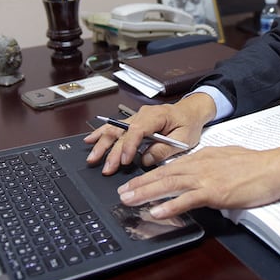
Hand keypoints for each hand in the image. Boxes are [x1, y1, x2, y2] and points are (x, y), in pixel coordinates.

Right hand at [83, 93, 215, 173]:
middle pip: (122, 132)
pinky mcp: (132, 122)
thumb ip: (164, 149)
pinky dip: (101, 134)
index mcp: (157, 116)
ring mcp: (135, 117)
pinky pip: (114, 127)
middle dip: (112, 151)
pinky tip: (90, 140)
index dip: (129, 145)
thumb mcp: (184, 139)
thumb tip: (145, 159)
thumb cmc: (188, 123)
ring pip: (115, 129)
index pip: (138, 130)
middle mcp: (143, 115)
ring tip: (92, 157)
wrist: (190, 111)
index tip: (125, 161)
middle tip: (106, 168)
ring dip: (102, 144)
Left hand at [116, 144, 279, 219]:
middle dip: (140, 184)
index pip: (170, 166)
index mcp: (203, 157)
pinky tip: (156, 211)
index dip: (150, 174)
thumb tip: (200, 176)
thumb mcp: (227, 159)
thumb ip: (210, 166)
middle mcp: (200, 165)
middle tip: (121, 192)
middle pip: (163, 174)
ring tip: (128, 200)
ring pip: (169, 184)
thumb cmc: (256, 165)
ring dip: (146, 193)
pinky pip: (187, 199)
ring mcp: (206, 178)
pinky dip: (169, 205)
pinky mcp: (214, 192)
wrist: (274, 167)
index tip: (135, 181)